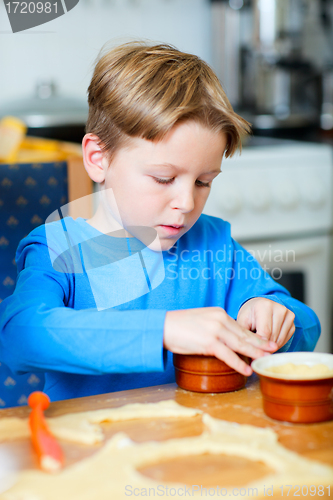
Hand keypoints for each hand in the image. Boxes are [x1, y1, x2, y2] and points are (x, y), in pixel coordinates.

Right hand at [163, 307, 277, 375]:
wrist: (162, 327)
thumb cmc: (179, 326)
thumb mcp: (201, 320)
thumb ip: (215, 326)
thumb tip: (226, 338)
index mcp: (219, 313)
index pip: (241, 327)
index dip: (255, 336)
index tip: (266, 342)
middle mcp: (220, 319)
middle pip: (245, 334)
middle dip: (260, 343)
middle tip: (273, 349)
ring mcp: (215, 331)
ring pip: (240, 344)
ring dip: (255, 353)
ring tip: (265, 360)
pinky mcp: (208, 343)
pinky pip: (228, 355)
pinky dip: (239, 363)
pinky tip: (246, 370)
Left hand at [237, 298, 294, 348]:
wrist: (259, 306)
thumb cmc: (249, 315)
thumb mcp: (242, 322)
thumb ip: (246, 335)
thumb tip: (250, 352)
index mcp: (264, 306)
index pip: (265, 332)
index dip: (259, 345)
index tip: (253, 353)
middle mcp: (279, 309)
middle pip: (273, 337)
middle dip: (264, 348)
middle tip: (256, 353)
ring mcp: (288, 314)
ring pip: (280, 340)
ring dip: (270, 347)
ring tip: (261, 347)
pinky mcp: (292, 321)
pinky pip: (285, 339)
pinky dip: (277, 344)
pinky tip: (269, 341)